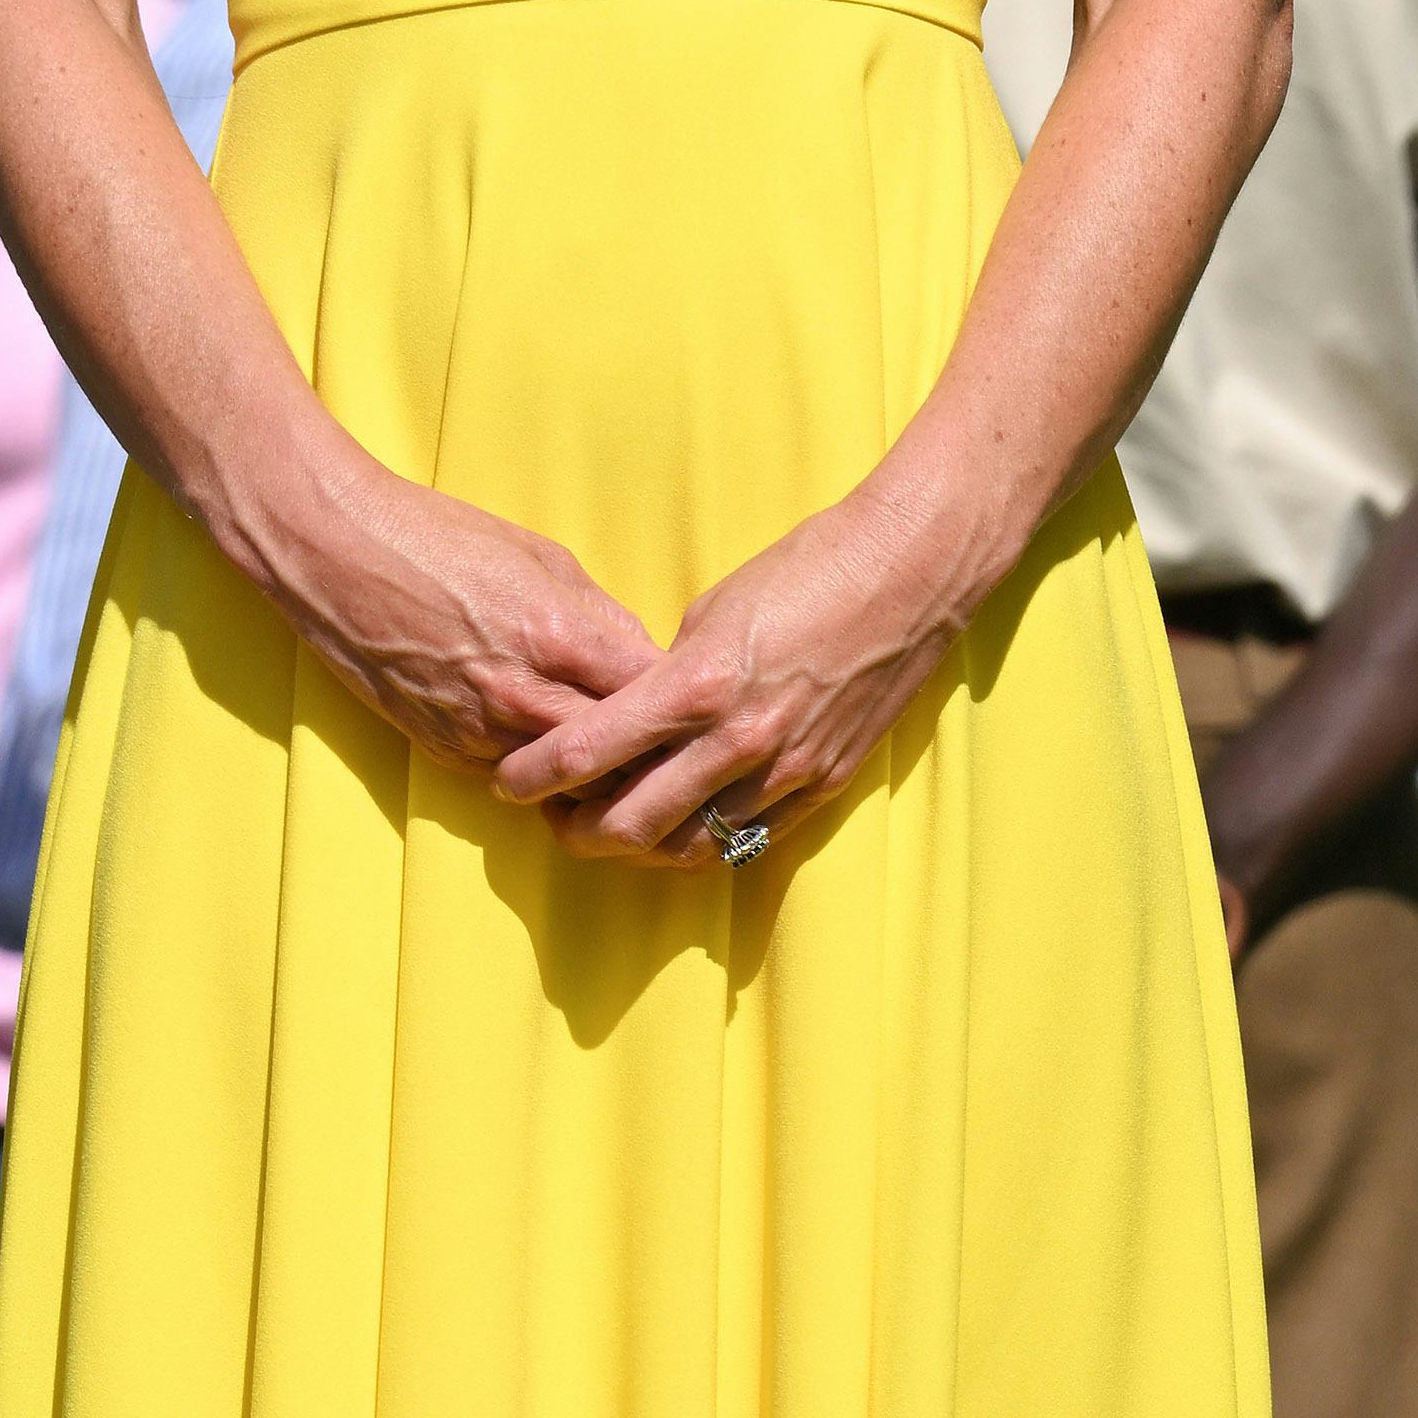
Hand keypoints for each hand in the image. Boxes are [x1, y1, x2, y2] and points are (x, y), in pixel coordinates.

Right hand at [285, 467, 657, 788]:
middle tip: (674, 748)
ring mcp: (479, 731)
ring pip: (567, 781)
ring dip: (597, 775)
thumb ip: (599, 616)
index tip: (696, 700)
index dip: (682, 701)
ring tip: (623, 762)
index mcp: (558, 636)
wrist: (333, 552)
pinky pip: (513, 776)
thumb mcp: (540, 557)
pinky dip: (541, 772)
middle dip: (650, 752)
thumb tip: (641, 656)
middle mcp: (522, 695)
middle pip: (620, 755)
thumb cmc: (437, 538)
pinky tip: (554, 753)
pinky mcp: (443, 749)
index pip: (654, 695)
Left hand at [490, 483, 970, 870]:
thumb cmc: (806, 570)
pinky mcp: (826, 782)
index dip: (535, 776)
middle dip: (578, 831)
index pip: (590, 751)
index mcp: (697, 684)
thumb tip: (632, 716)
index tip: (506, 780)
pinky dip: (709, 841)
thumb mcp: (711, 612)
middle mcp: (738, 739)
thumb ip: (666, 676)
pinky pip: (753, 838)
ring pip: (693, 847)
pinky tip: (686, 828)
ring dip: (643, 847)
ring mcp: (786, 769)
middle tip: (554, 821)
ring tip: (616, 829)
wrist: (911, 572)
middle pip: (632, 824)